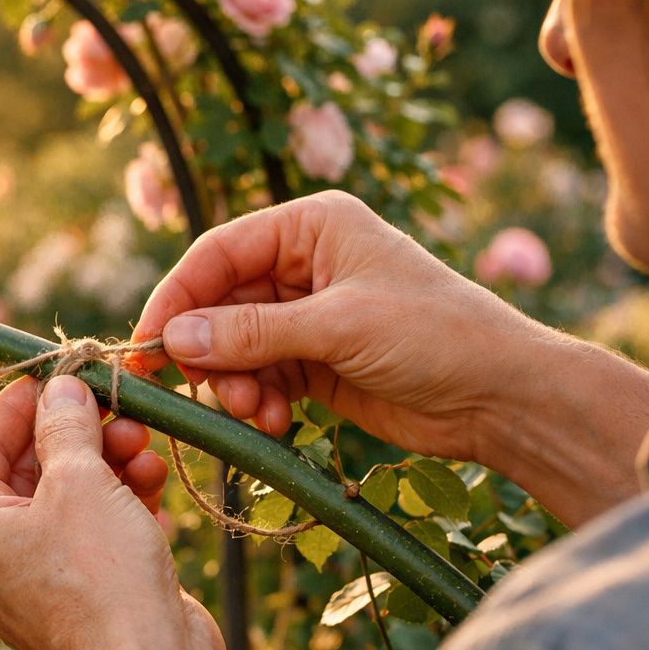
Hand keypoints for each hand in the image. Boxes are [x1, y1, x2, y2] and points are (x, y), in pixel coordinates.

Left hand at [0, 375, 222, 649]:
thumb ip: (65, 424)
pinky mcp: (76, 597)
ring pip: (64, 499)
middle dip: (78, 434)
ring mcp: (31, 580)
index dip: (20, 402)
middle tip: (118, 407)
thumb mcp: (78, 479)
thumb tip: (60, 390)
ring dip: (107, 464)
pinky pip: (89, 533)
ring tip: (145, 444)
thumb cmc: (99, 575)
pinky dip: (119, 503)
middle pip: (26, 469)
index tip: (58, 373)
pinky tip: (153, 482)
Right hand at [132, 190, 548, 461]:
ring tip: (256, 412)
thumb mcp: (337, 327)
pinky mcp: (316, 362)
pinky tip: (278, 422)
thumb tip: (172, 340)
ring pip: (235, 346)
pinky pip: (261, 377)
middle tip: (204, 391)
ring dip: (234, 383)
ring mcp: (309, 315)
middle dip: (209, 350)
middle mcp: (305, 264)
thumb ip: (251, 333)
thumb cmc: (433, 336)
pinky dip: (258, 401)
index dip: (177, 297)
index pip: (218, 253)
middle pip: (220, 302)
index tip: (145, 343)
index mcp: (312, 226)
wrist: (503, 397)